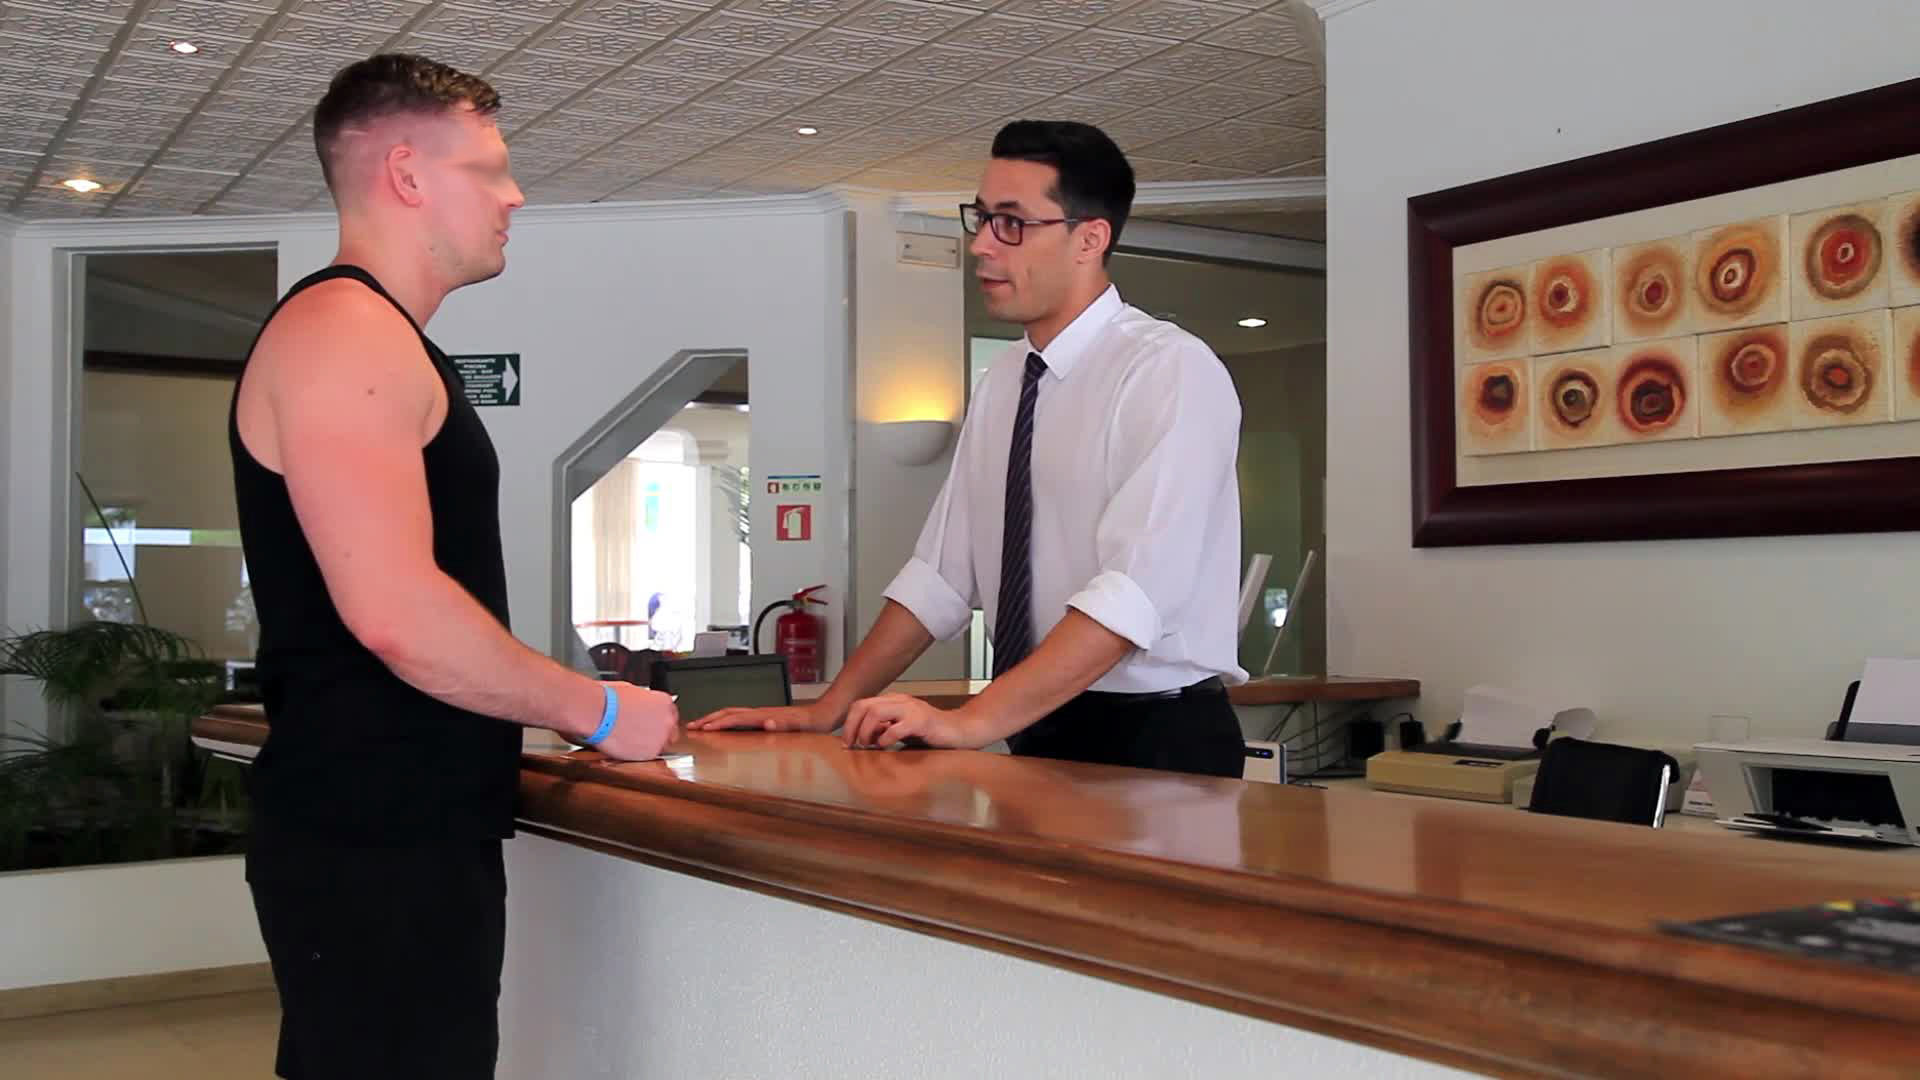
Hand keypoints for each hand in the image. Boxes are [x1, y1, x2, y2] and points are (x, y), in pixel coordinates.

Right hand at [592, 682, 679, 760]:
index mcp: (664, 702)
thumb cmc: (608, 699)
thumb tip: (639, 704)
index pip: (670, 715)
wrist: (597, 713)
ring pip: (661, 746)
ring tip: (631, 741)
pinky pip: (649, 756)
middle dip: (658, 734)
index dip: (658, 720)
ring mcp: (661, 737)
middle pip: (670, 732)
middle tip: (641, 734)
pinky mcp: (650, 753)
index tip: (650, 723)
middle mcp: (667, 720)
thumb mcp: (631, 691)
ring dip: (649, 745)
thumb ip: (642, 701)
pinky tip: (627, 747)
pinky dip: (639, 754)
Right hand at [687, 702, 837, 732]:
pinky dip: (726, 721)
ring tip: (701, 725)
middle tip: (691, 727)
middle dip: (708, 719)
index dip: (717, 723)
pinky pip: (740, 717)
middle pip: (728, 712)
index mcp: (764, 715)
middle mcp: (761, 712)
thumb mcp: (801, 726)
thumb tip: (768, 723)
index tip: (701, 729)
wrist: (824, 714)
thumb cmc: (813, 723)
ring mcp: (762, 713)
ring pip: (732, 713)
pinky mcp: (765, 717)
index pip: (735, 718)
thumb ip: (785, 725)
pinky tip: (725, 726)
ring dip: (714, 718)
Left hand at [843, 695, 980, 749]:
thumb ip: (884, 729)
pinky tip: (886, 747)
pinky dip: (886, 739)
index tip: (846, 742)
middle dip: (852, 727)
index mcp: (893, 701)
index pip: (861, 705)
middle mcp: (900, 701)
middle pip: (863, 706)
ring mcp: (911, 709)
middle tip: (851, 745)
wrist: (960, 731)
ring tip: (868, 745)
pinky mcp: (922, 722)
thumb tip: (863, 738)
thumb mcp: (902, 729)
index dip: (849, 723)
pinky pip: (896, 728)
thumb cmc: (931, 732)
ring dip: (866, 732)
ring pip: (875, 712)